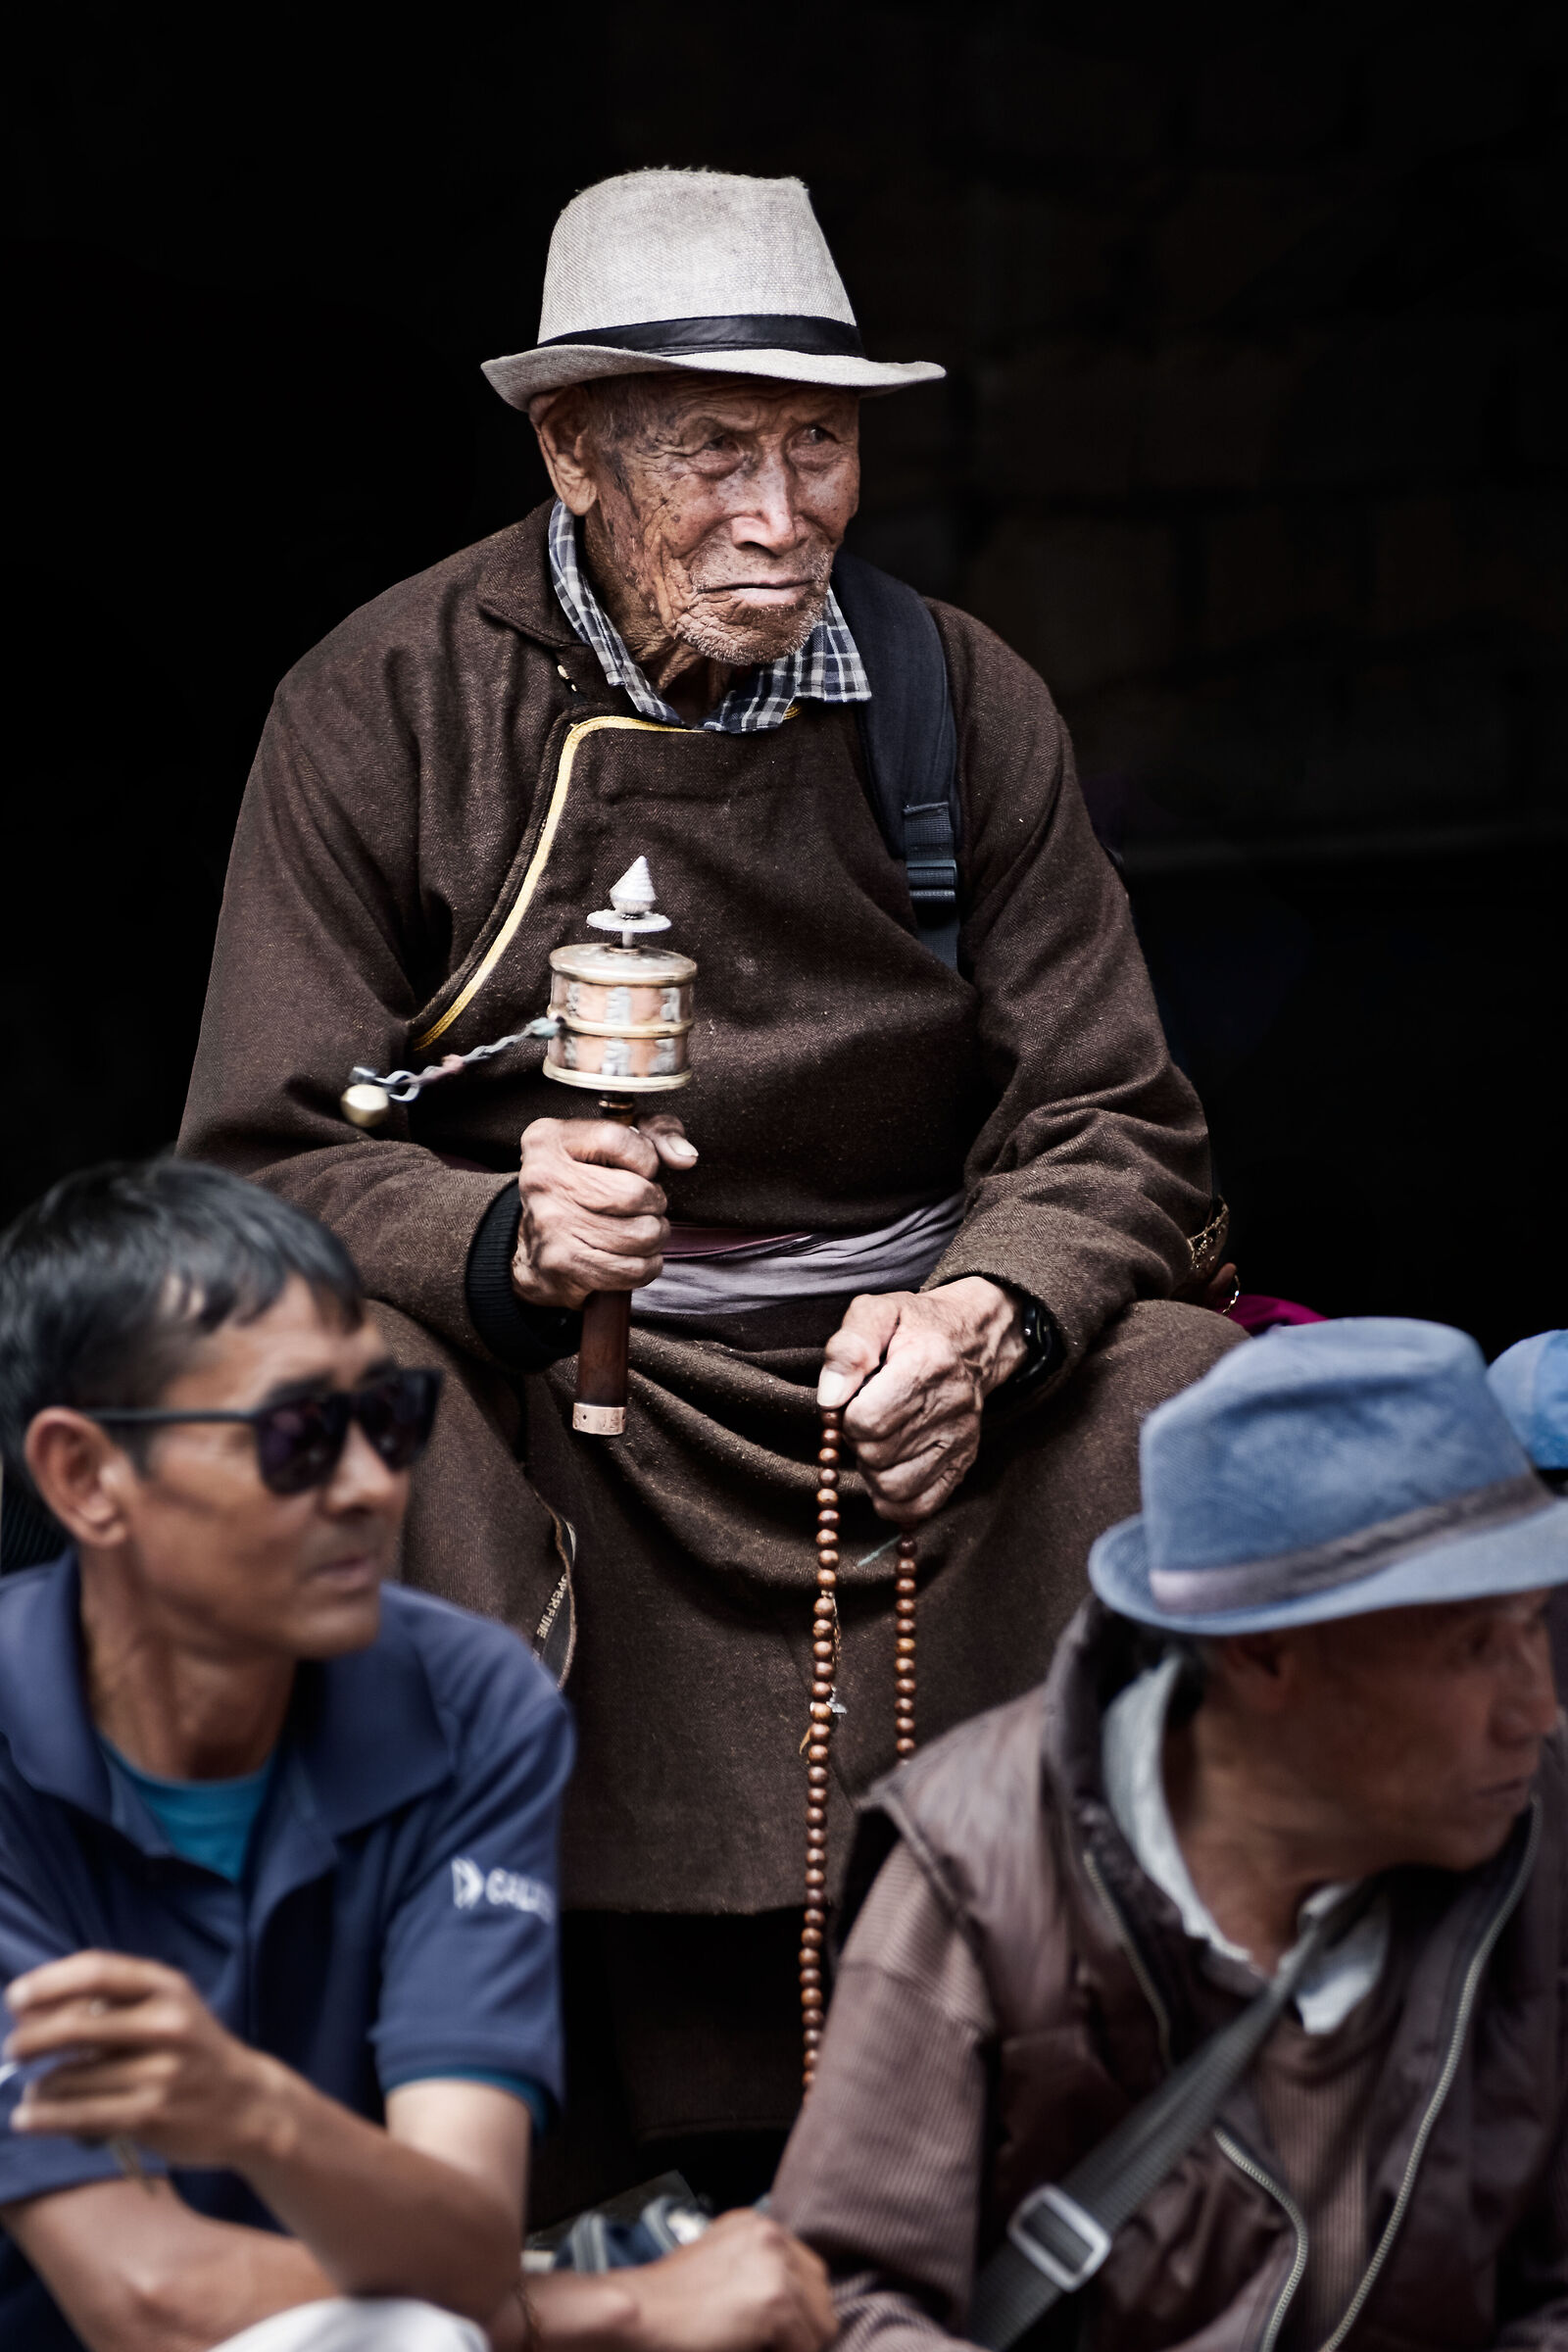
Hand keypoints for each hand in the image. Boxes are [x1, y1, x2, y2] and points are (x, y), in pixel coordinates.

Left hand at [5, 1951, 283, 2167]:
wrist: (247, 2104)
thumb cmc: (192, 2050)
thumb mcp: (168, 2008)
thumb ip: (114, 2002)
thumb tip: (33, 2009)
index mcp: (167, 1986)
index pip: (97, 1971)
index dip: (48, 1982)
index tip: (16, 1998)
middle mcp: (166, 2024)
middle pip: (75, 2026)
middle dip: (30, 2039)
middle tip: (15, 2048)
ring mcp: (160, 2072)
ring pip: (71, 2078)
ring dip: (37, 2087)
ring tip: (32, 2090)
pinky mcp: (151, 2116)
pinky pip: (79, 2117)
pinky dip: (42, 2117)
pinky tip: (26, 2118)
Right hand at [511, 1114, 697, 1309]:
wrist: (536, 1248)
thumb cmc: (585, 1188)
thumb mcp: (613, 1144)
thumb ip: (656, 1132)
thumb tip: (684, 1156)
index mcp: (549, 1140)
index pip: (617, 1140)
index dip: (645, 1158)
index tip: (642, 1170)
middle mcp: (543, 1178)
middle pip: (635, 1193)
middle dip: (655, 1203)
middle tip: (645, 1207)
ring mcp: (550, 1222)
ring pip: (640, 1234)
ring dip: (654, 1236)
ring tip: (641, 1230)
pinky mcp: (562, 1263)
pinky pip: (632, 1269)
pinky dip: (646, 1266)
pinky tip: (634, 1256)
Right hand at [621, 2209, 833, 2351]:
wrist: (633, 2316)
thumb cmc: (664, 2307)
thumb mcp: (717, 2271)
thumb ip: (755, 2278)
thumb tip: (795, 2319)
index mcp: (757, 2226)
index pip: (810, 2276)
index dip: (799, 2314)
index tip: (778, 2338)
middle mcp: (771, 2236)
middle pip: (822, 2299)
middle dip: (803, 2332)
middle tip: (768, 2346)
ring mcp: (775, 2267)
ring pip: (820, 2328)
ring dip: (795, 2347)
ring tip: (752, 2349)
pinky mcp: (774, 2304)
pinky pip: (805, 2351)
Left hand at [817, 1277, 1027, 1524]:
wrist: (973, 1339)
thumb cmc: (914, 1326)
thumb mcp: (876, 1313)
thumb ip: (848, 1349)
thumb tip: (830, 1399)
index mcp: (926, 1363)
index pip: (867, 1420)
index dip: (846, 1416)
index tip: (852, 1401)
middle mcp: (950, 1406)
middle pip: (877, 1456)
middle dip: (858, 1442)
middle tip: (864, 1421)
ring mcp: (959, 1439)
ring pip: (895, 1487)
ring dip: (873, 1472)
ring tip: (876, 1444)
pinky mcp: (963, 1462)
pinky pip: (921, 1506)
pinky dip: (894, 1500)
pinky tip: (888, 1472)